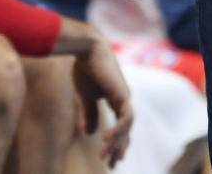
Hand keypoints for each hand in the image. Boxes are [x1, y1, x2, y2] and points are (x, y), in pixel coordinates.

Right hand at [73, 37, 133, 167]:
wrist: (86, 49)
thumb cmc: (85, 68)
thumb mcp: (86, 96)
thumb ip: (89, 114)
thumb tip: (90, 133)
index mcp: (116, 100)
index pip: (121, 126)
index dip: (116, 142)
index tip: (110, 158)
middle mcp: (123, 100)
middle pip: (126, 130)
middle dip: (119, 148)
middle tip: (112, 164)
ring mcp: (124, 97)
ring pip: (126, 127)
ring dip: (116, 142)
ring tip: (104, 155)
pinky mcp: (122, 94)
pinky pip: (125, 118)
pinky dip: (118, 130)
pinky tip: (106, 139)